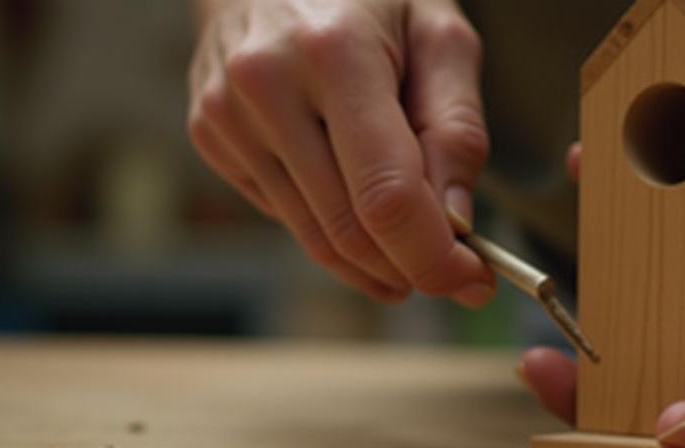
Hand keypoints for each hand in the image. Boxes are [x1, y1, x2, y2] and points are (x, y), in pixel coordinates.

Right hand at [187, 0, 494, 305]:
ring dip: (376, 261)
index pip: (385, 195)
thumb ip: (456, 125)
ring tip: (418, 249)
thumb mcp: (439, 31)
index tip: (475, 279)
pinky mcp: (210, 137)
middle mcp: (265, 86)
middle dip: (412, 267)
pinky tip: (359, 197)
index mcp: (332, 52)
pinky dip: (334, 226)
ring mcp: (225, 116)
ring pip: (314, 235)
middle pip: (348, 228)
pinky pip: (286, 214)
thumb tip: (456, 221)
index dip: (434, 256)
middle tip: (459, 275)